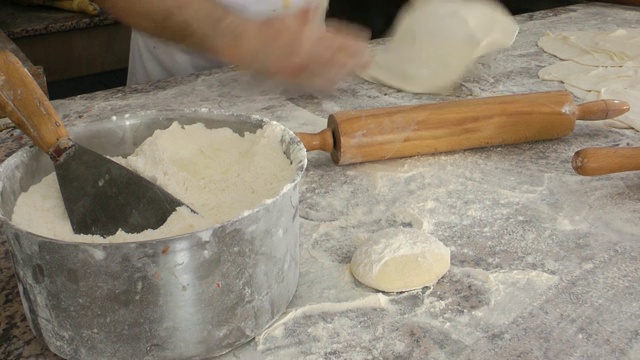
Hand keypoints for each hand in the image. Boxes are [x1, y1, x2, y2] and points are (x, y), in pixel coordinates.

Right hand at [227, 4, 371, 91]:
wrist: (248, 45)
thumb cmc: (269, 29)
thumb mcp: (288, 17)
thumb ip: (306, 14)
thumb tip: (316, 8)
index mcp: (310, 36)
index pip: (337, 39)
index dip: (352, 40)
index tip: (364, 41)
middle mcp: (309, 54)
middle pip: (337, 58)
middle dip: (354, 59)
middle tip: (368, 60)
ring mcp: (302, 68)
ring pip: (329, 72)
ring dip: (344, 72)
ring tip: (356, 71)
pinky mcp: (294, 79)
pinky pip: (314, 83)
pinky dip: (327, 83)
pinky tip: (335, 84)